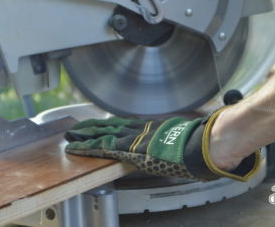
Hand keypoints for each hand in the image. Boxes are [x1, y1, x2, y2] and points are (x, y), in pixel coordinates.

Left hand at [64, 110, 260, 181]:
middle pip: (111, 128)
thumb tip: (179, 144)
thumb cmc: (200, 144)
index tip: (97, 125)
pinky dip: (91, 147)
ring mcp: (136, 140)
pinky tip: (79, 148)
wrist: (204, 145)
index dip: (108, 126)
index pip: (125, 126)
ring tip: (70, 136)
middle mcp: (141, 132)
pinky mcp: (133, 150)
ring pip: (105, 136)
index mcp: (152, 129)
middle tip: (75, 128)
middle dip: (92, 128)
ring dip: (86, 136)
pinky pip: (107, 148)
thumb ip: (176, 140)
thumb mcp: (186, 138)